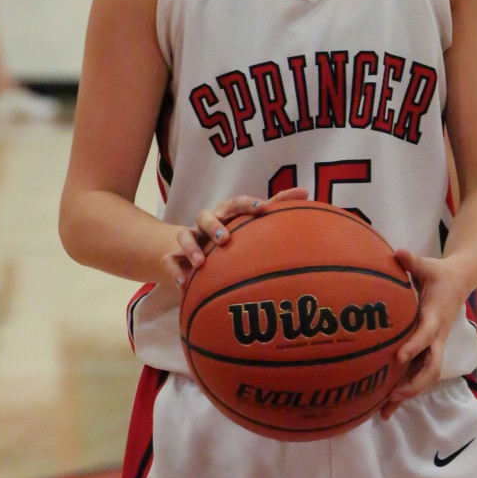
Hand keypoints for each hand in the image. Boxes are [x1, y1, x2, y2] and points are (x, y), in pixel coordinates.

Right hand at [163, 187, 308, 289]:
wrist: (192, 245)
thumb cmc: (231, 230)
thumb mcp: (250, 219)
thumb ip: (277, 205)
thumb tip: (306, 192)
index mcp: (226, 213)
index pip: (236, 203)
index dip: (248, 204)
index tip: (262, 209)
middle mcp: (206, 222)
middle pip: (206, 215)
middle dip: (214, 225)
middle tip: (224, 239)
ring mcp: (190, 238)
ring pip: (185, 236)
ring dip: (192, 248)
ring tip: (201, 264)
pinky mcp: (175, 256)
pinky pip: (170, 262)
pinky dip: (175, 271)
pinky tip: (183, 285)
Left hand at [379, 248, 468, 419]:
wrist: (460, 281)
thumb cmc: (439, 273)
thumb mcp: (428, 265)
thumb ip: (412, 261)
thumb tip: (398, 252)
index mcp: (435, 316)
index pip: (426, 335)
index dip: (414, 346)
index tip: (398, 358)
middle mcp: (437, 336)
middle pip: (430, 367)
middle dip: (413, 384)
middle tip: (391, 395)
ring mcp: (434, 346)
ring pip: (425, 377)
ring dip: (407, 394)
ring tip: (383, 413)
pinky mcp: (428, 350)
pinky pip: (418, 374)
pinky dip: (404, 391)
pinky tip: (385, 408)